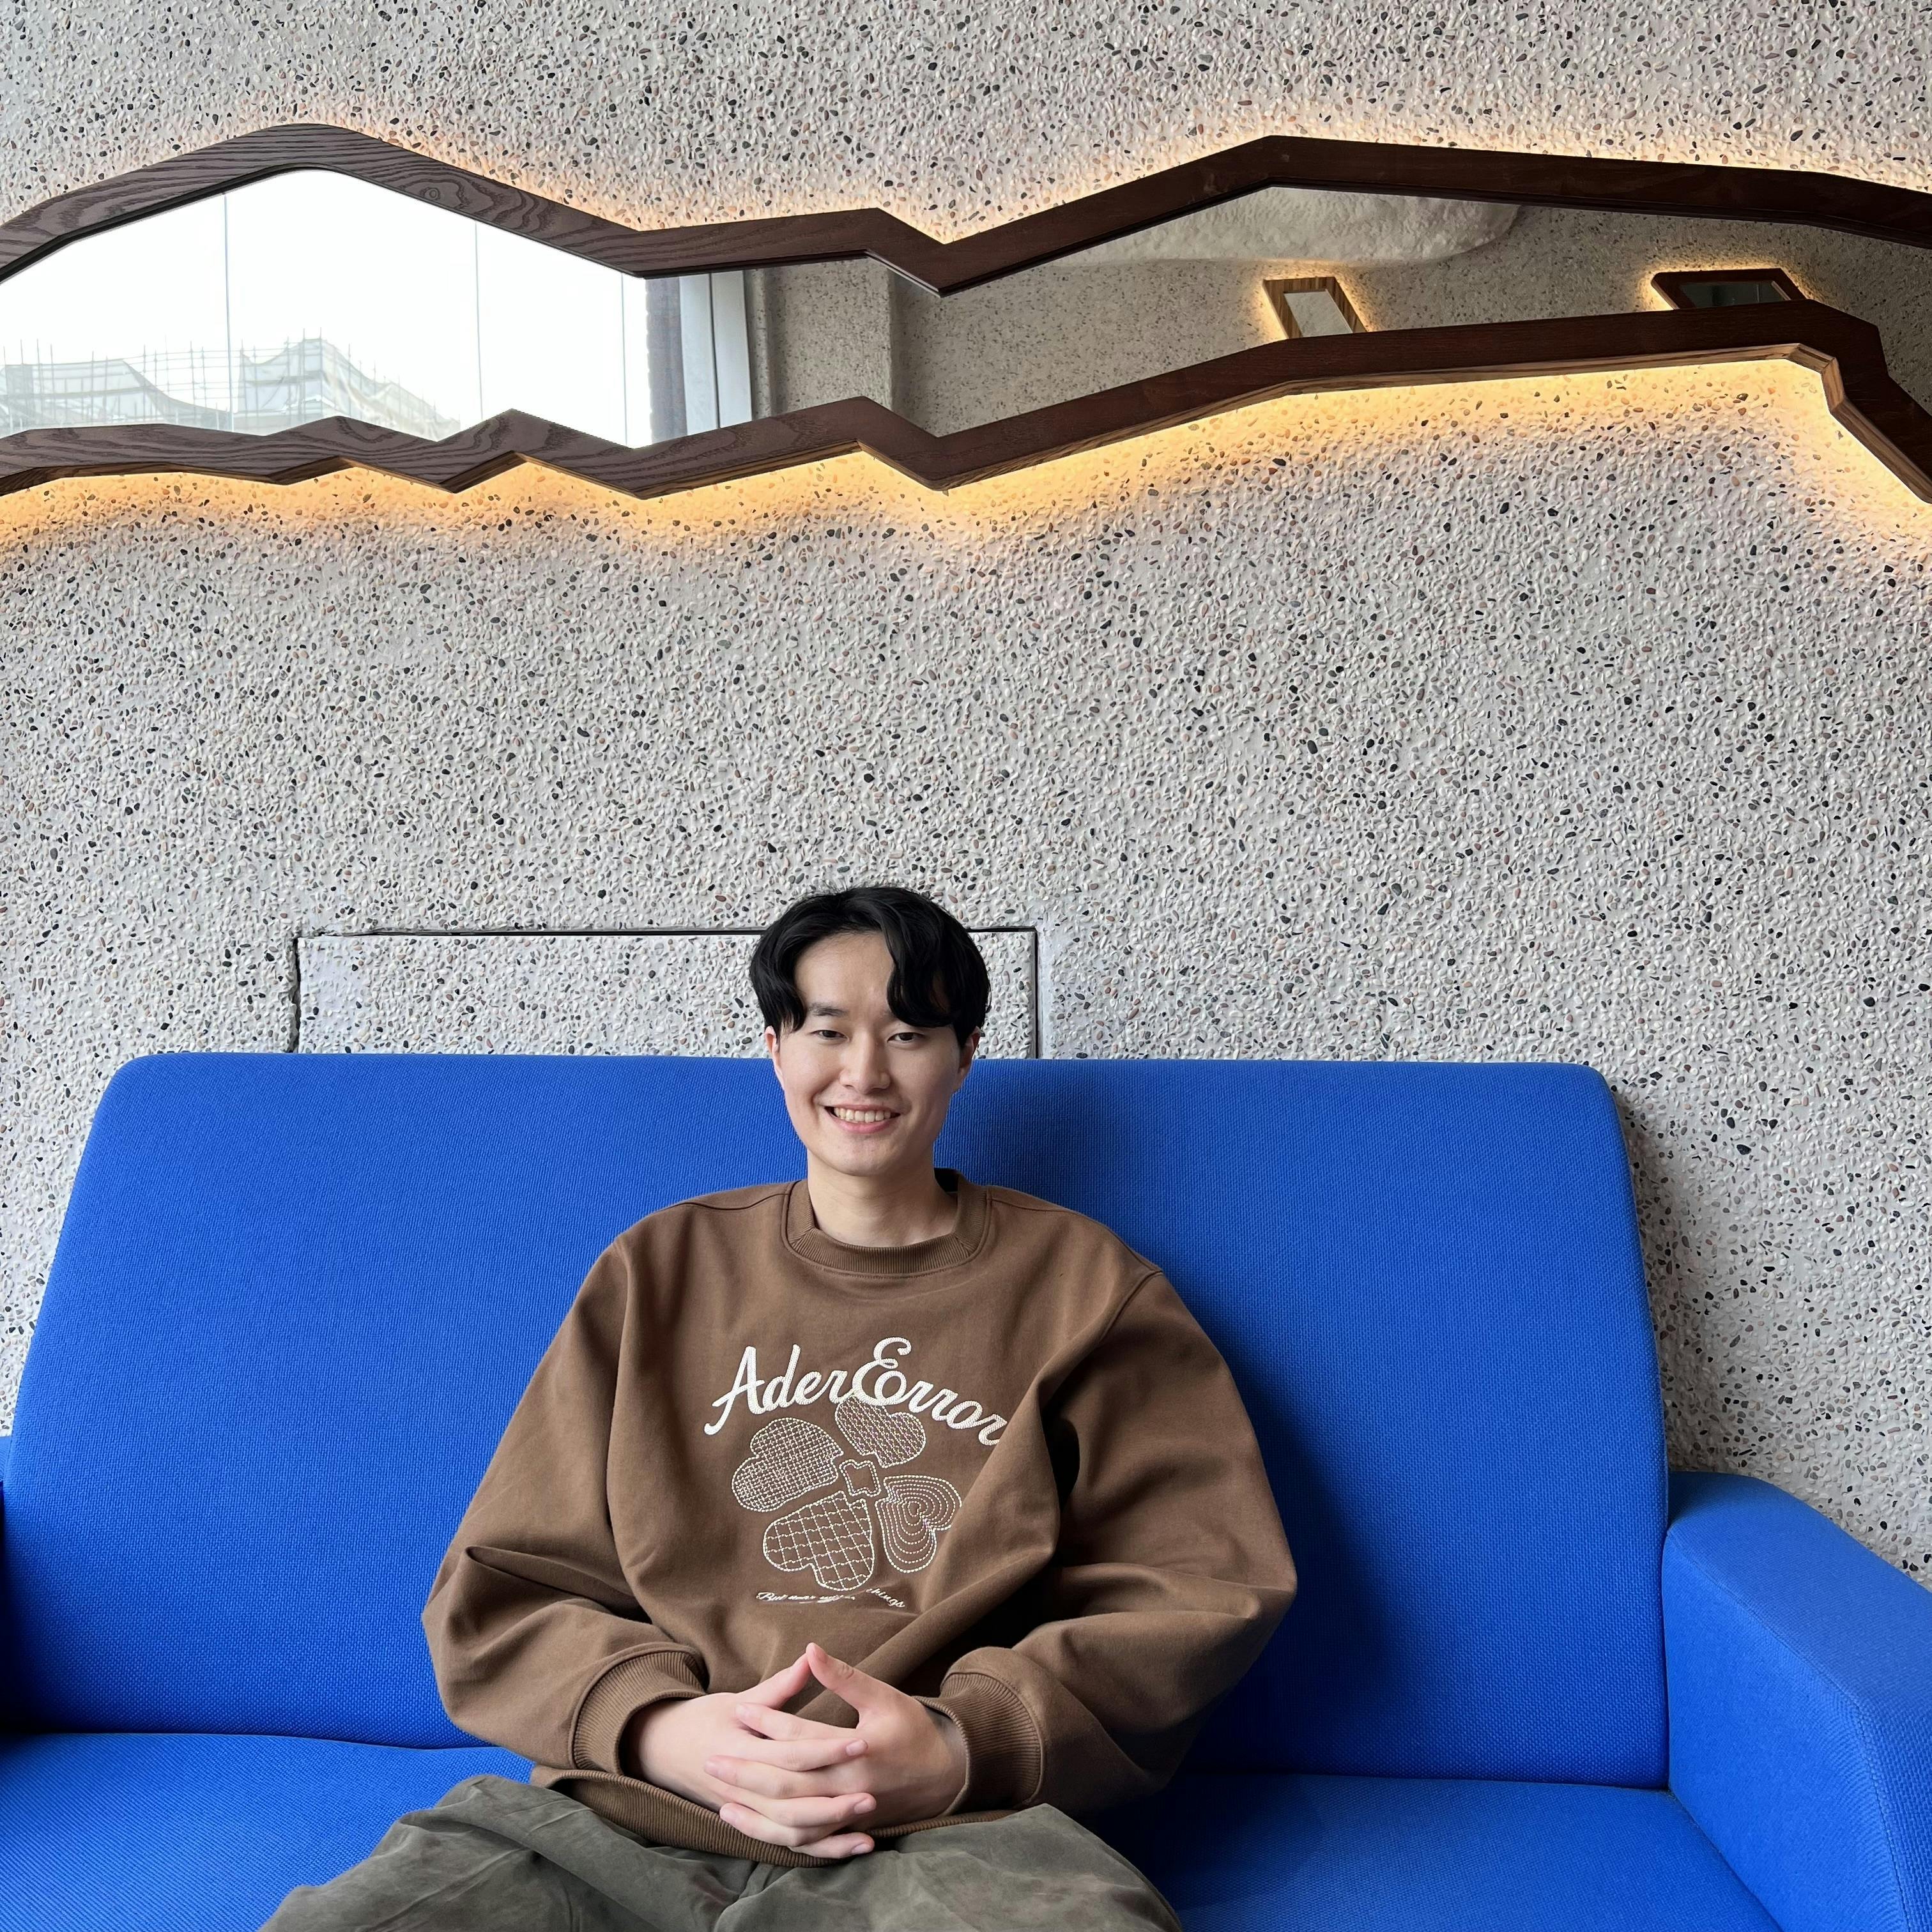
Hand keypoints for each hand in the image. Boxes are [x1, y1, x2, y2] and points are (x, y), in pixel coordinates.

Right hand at [630, 1652, 879, 1858]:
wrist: (666, 1751)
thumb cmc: (706, 1719)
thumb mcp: (738, 1699)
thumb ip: (778, 1687)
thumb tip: (812, 1655)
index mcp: (739, 1750)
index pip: (790, 1753)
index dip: (826, 1749)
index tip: (862, 1742)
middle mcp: (742, 1788)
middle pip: (793, 1799)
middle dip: (834, 1797)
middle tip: (872, 1789)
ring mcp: (748, 1811)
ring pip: (792, 1829)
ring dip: (830, 1827)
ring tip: (867, 1817)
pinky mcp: (755, 1824)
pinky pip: (791, 1843)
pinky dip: (823, 1849)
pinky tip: (855, 1844)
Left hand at [705, 1641, 969, 1850]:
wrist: (947, 1775)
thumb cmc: (914, 1729)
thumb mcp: (883, 1696)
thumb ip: (845, 1677)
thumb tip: (811, 1648)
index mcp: (857, 1752)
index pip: (801, 1738)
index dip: (768, 1722)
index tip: (738, 1710)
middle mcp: (849, 1788)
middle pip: (788, 1784)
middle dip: (747, 1771)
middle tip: (712, 1759)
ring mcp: (847, 1812)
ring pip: (793, 1820)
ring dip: (756, 1808)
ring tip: (721, 1798)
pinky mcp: (847, 1827)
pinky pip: (805, 1838)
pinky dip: (775, 1834)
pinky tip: (752, 1824)